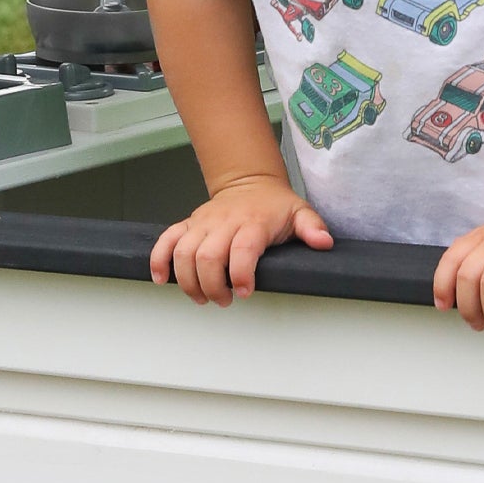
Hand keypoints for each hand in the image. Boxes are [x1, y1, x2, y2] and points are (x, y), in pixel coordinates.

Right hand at [149, 176, 331, 305]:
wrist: (250, 182)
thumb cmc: (274, 205)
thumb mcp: (299, 213)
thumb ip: (312, 228)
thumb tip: (324, 243)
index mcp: (252, 222)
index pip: (242, 249)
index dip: (240, 274)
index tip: (245, 292)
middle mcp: (224, 223)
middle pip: (207, 256)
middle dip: (212, 286)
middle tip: (224, 300)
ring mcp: (203, 224)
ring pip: (183, 252)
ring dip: (188, 281)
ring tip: (202, 297)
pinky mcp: (188, 225)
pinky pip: (166, 240)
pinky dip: (159, 260)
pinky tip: (163, 279)